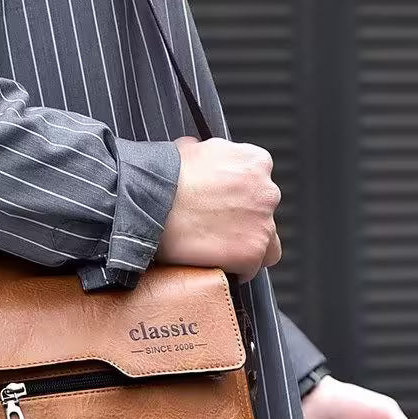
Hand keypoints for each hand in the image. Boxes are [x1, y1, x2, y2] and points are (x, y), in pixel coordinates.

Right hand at [155, 136, 281, 282]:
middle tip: (215, 226)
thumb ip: (209, 153)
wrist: (150, 202)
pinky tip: (211, 262)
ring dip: (244, 245)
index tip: (223, 205)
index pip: (260, 184)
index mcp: (255, 162)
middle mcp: (267, 191)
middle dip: (244, 221)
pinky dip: (235, 269)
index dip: (240, 197)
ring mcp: (263, 224)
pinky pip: (250, 268)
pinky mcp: (252, 253)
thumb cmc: (164, 175)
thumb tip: (201, 154)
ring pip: (265, 244)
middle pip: (265, 214)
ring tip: (214, 248)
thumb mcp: (190, 149)